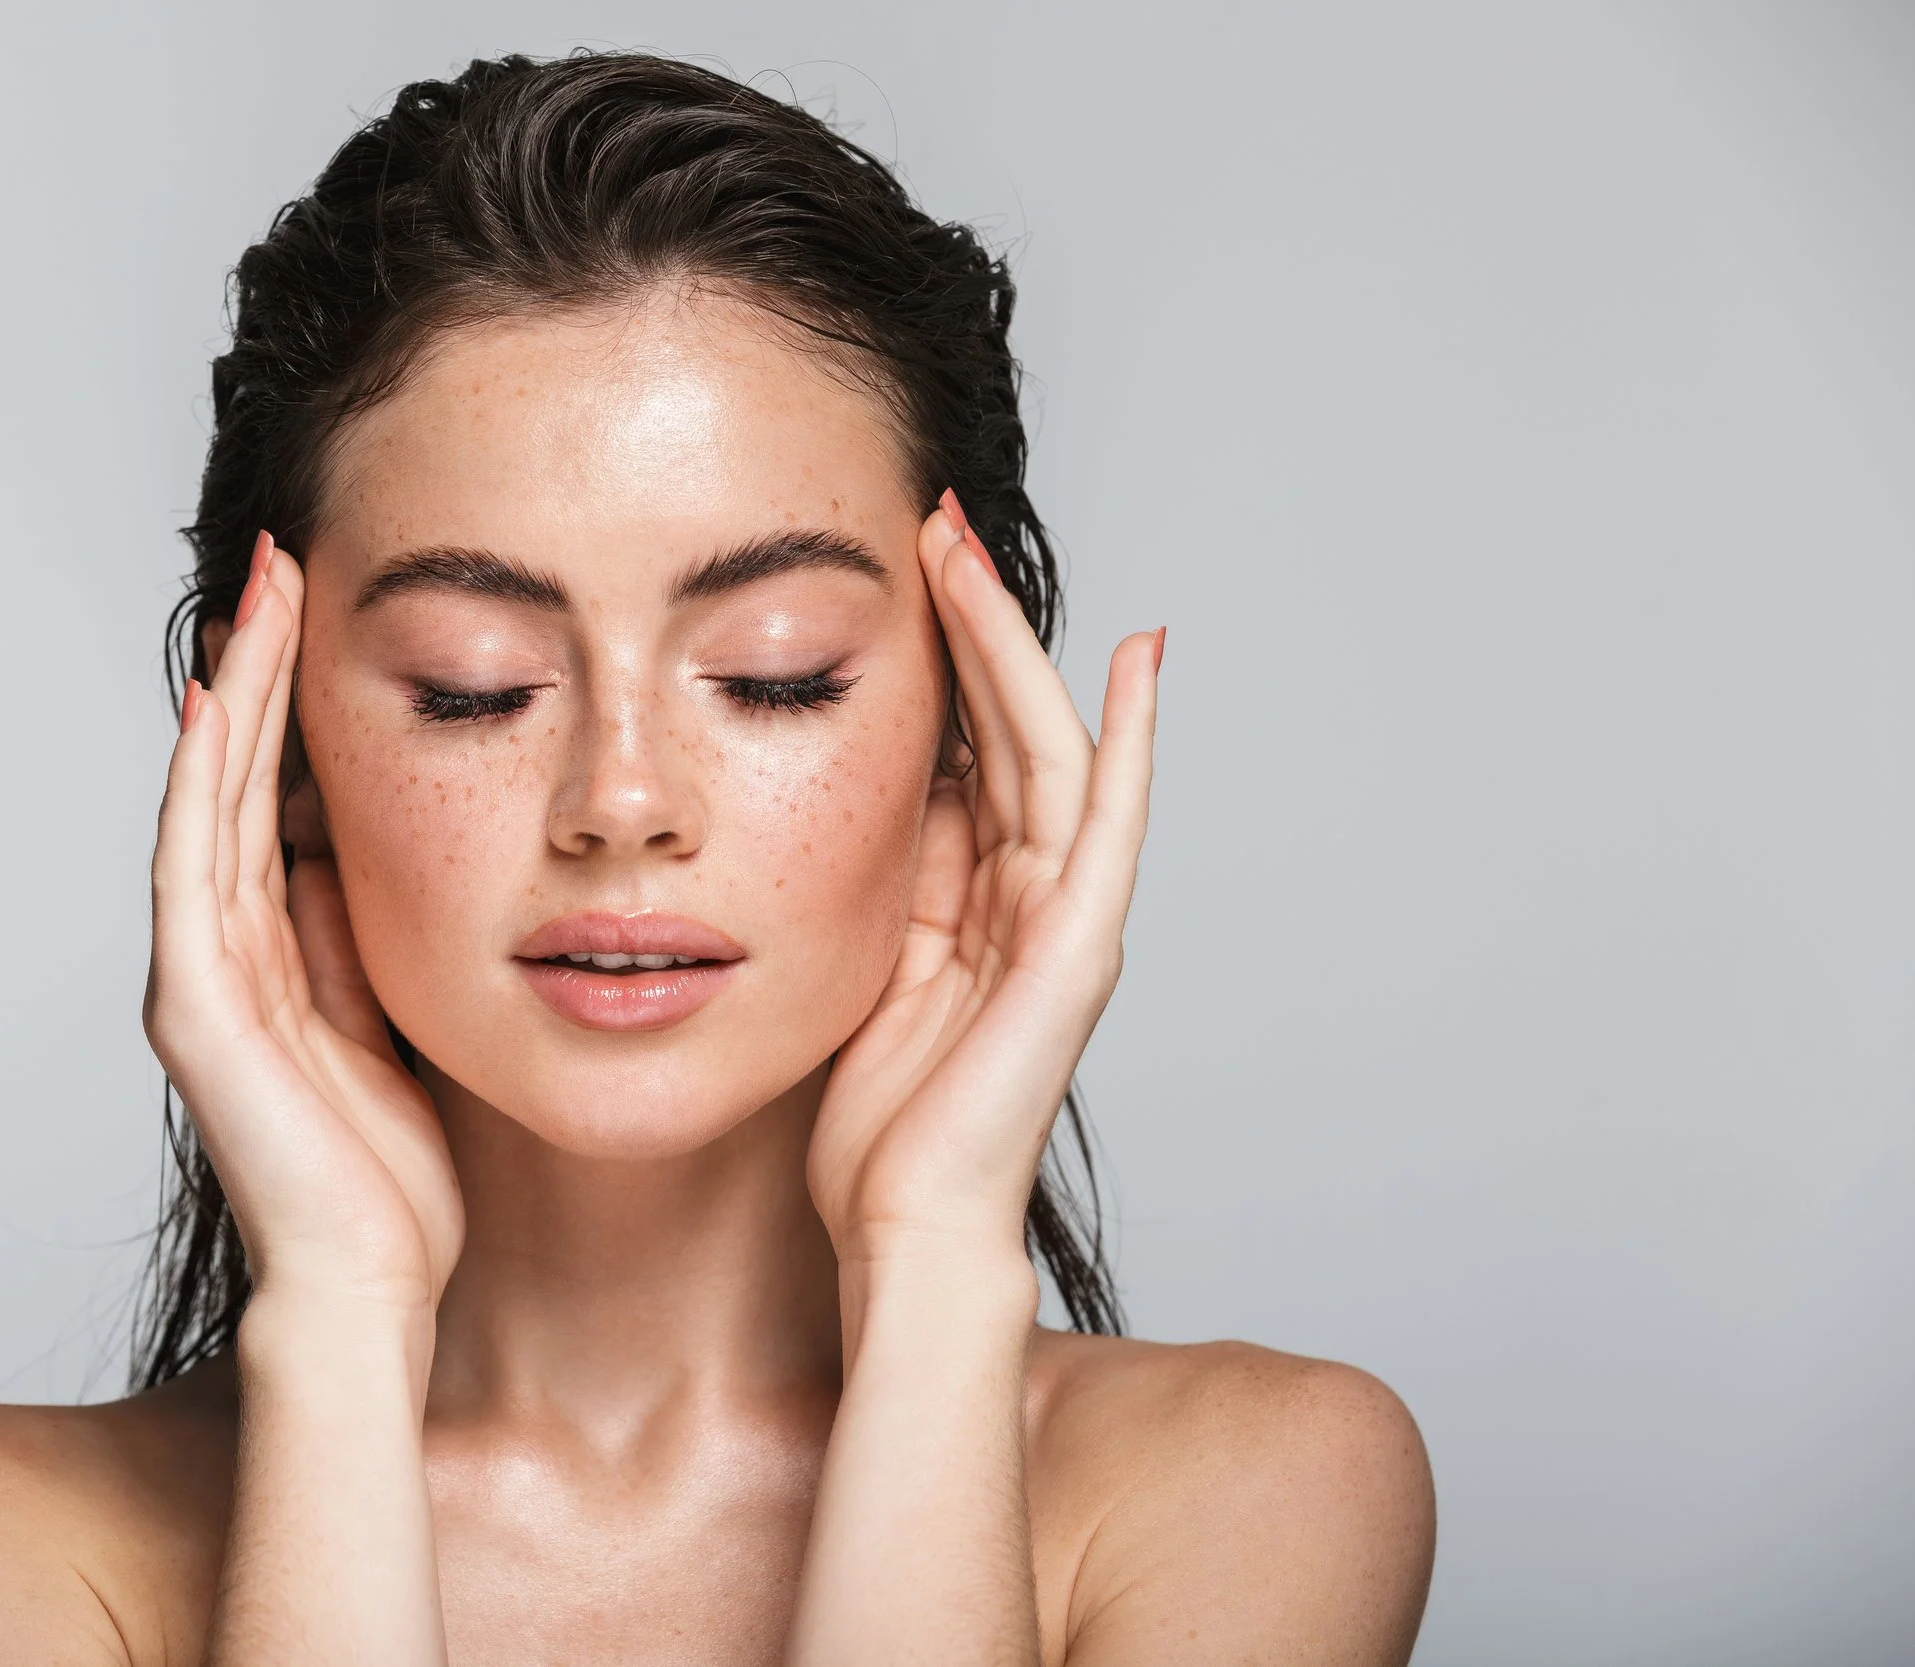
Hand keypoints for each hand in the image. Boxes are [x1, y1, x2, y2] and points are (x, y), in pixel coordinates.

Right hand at [145, 533, 463, 1320]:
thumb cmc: (394, 1179)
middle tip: (281, 561)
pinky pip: (198, 868)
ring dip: (236, 694)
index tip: (318, 607)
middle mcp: (220, 954)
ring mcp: (199, 977)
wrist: (371, 1285)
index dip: (289, 703)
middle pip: (233, 779)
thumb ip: (360, 941)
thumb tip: (354, 850)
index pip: (272, 800)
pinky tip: (225, 703)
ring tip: (262, 594)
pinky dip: (206, 782)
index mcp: (270, 958)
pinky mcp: (196, 1008)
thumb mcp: (393, 1021)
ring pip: (210, 801)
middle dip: (258, 668)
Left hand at [807, 499, 1159, 1273]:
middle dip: (975, 622)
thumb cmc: (877, 1124)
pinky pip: (1108, 826)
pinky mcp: (1078, 953)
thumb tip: (879, 785)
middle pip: (1014, 727)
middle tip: (935, 522)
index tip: (901, 567)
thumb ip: (889, 879)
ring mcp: (1065, 922)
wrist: (901, 1228)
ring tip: (969, 554)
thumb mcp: (864, 965)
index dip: (943, 657)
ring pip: (1053, 750)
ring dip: (1014, 649)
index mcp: (977, 900)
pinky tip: (1137, 663)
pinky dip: (1133, 740)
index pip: (969, 749)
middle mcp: (1033, 898)